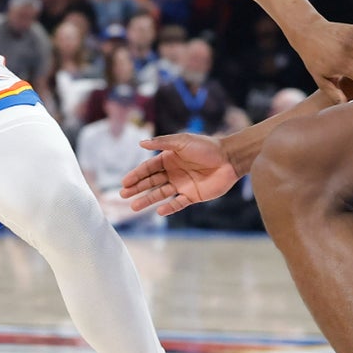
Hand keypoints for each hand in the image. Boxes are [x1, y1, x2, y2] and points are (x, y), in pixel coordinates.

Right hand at [120, 133, 239, 214]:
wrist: (229, 158)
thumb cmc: (206, 147)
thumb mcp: (182, 141)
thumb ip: (162, 142)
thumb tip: (140, 143)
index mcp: (169, 158)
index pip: (148, 168)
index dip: (136, 175)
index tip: (124, 182)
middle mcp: (173, 172)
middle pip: (151, 182)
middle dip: (137, 188)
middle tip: (123, 195)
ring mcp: (182, 185)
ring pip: (161, 194)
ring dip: (147, 200)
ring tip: (134, 206)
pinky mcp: (193, 196)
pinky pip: (178, 204)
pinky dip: (169, 208)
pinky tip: (158, 211)